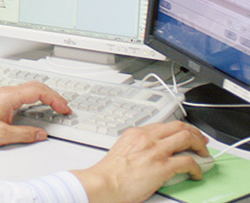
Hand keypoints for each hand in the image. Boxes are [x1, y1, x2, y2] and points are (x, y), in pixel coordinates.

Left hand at [0, 81, 71, 146]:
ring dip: (46, 95)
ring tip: (57, 106)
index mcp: (8, 97)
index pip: (38, 91)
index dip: (54, 99)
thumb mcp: (2, 135)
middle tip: (65, 107)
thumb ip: (24, 134)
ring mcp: (4, 94)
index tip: (64, 109)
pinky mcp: (2, 99)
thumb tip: (41, 134)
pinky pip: (24, 93)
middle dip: (53, 95)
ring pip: (30, 88)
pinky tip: (40, 105)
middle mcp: (6, 92)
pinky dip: (37, 97)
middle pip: (36, 86)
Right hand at [72, 121, 208, 202]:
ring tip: (204, 155)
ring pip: (187, 138)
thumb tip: (148, 152)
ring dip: (199, 146)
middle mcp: (147, 137)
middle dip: (194, 133)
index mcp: (136, 133)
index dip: (180, 128)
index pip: (164, 124)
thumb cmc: (110, 173)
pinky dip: (197, 168)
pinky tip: (197, 173)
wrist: (105, 183)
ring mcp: (156, 151)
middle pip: (179, 126)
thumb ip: (137, 146)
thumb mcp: (122, 150)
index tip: (186, 134)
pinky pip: (188, 162)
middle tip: (201, 141)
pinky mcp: (163, 166)